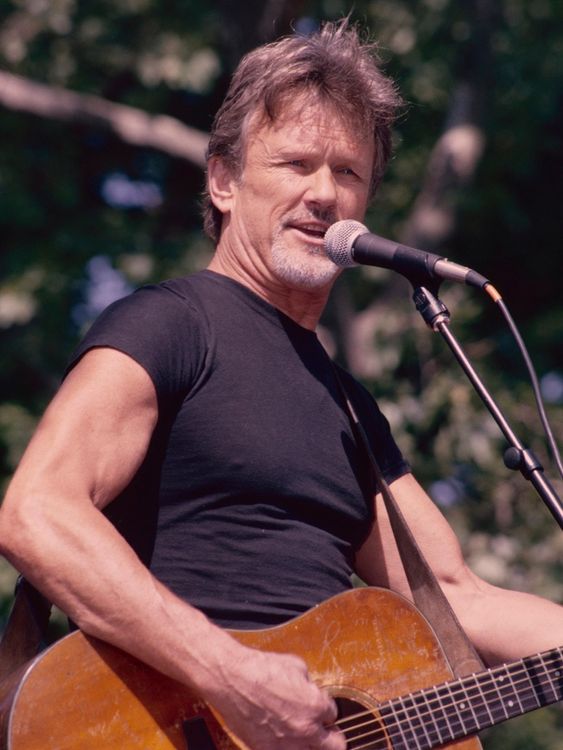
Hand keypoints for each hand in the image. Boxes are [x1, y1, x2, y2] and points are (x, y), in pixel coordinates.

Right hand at [206, 644, 345, 748]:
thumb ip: (309, 684)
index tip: (320, 707)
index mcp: (315, 706)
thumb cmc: (261, 669)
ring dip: (309, 744)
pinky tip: (282, 737)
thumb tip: (310, 690)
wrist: (233, 680)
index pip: (333, 714)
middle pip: (335, 746)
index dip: (326, 708)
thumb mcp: (295, 665)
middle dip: (332, 736)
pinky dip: (286, 746)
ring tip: (303, 736)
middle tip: (327, 732)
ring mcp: (285, 745)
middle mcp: (305, 730)